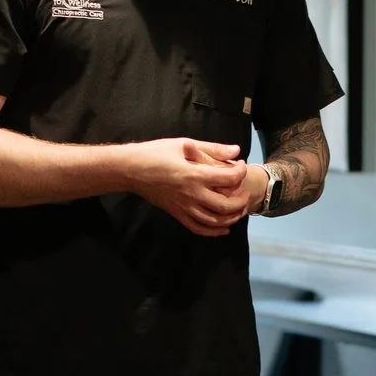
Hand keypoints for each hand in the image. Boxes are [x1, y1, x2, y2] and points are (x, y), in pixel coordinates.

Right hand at [125, 137, 251, 236]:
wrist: (131, 170)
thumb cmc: (156, 153)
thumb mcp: (184, 144)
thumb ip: (212, 148)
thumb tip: (236, 151)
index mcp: (195, 175)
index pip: (228, 178)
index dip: (240, 172)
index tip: (241, 166)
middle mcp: (192, 194)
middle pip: (226, 205)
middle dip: (241, 200)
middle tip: (245, 191)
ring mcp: (184, 207)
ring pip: (214, 221)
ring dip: (231, 218)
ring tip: (240, 210)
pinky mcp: (177, 214)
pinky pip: (198, 228)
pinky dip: (213, 231)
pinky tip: (223, 229)